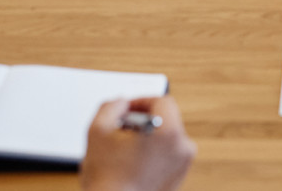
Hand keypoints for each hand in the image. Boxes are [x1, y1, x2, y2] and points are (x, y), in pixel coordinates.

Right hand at [80, 96, 195, 190]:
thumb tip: (122, 104)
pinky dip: (153, 155)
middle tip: (121, 130)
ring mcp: (183, 166)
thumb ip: (111, 106)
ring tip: (125, 150)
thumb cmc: (106, 178)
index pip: (162, 102)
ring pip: (166, 139)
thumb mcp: (98, 130)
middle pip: (166, 120)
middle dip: (143, 120)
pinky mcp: (178, 181)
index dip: (141, 101)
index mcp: (170, 132)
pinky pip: (167, 158)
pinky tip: (132, 164)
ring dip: (148, 138)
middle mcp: (183, 148)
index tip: (126, 109)